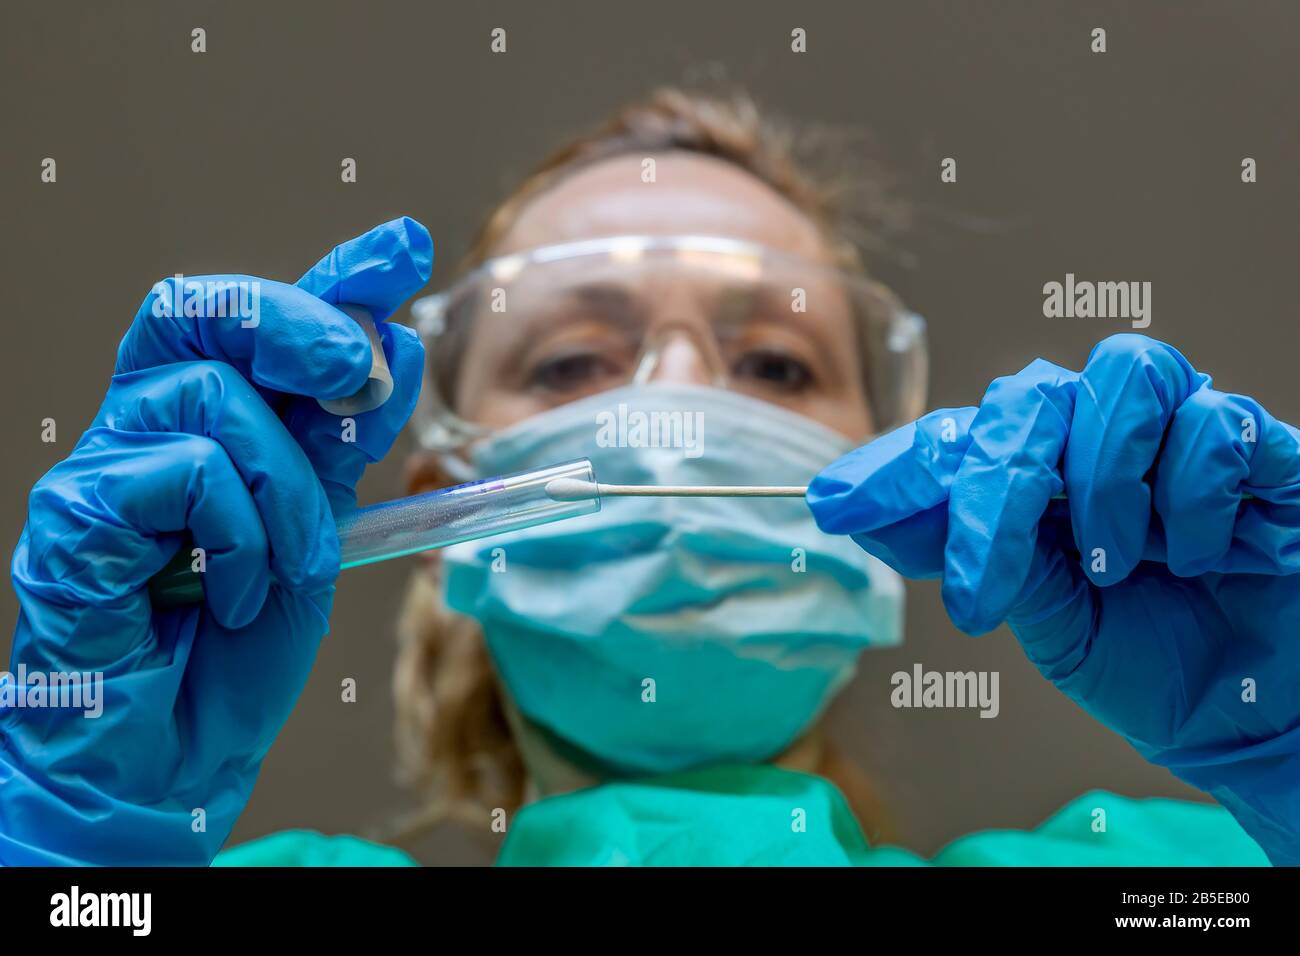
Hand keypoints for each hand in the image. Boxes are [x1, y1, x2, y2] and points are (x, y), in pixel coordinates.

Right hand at [1, 218, 430, 864]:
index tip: (405, 248)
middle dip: (300, 323)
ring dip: (288, 485)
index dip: (334, 274)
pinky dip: (239, 533)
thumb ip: (338, 442)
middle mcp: (147, 424)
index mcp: (209, 418)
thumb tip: (389, 348)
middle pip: (202, 306)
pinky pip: (182, 472)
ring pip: (213, 397)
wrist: (178, 751)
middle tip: (355, 374)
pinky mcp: (73, 520)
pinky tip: (231, 590)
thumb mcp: (316, 527)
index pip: (262, 317)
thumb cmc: (237, 641)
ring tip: (294, 562)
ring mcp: (103, 467)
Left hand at [808, 334, 1299, 863]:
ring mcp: (1184, 439)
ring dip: (1104, 478)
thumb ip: (982, 554)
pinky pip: (1218, 424)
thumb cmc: (1149, 663)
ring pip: (1125, 376)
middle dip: (992, 485)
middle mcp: (1107, 442)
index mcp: (1046, 477)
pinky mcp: (1267, 456)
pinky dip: (1195, 493)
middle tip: (981, 578)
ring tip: (1115, 560)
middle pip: (1030, 397)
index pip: (962, 438)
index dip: (897, 465)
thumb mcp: (1045, 618)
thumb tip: (866, 511)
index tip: (832, 502)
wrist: (1252, 722)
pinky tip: (1198, 555)